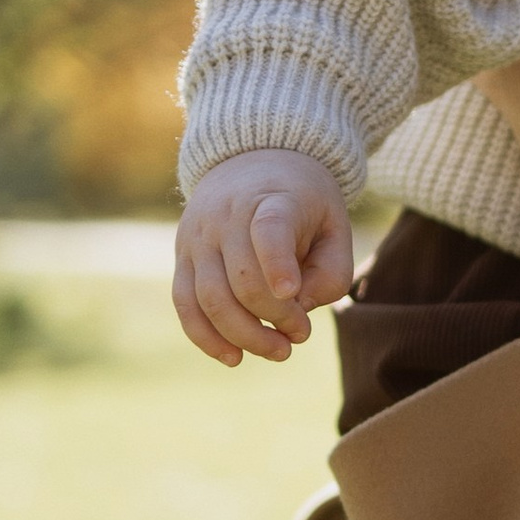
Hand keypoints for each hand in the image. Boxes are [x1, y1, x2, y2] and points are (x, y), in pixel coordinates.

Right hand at [174, 148, 355, 365]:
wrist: (253, 162)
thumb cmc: (304, 203)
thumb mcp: (335, 226)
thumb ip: (331, 272)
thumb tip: (299, 309)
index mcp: (272, 200)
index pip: (268, 231)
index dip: (277, 264)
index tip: (292, 294)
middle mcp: (226, 217)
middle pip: (242, 280)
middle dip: (275, 320)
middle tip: (300, 335)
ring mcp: (198, 237)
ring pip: (210, 299)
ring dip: (244, 336)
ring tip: (278, 351)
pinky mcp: (183, 257)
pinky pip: (184, 304)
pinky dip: (206, 337)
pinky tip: (233, 357)